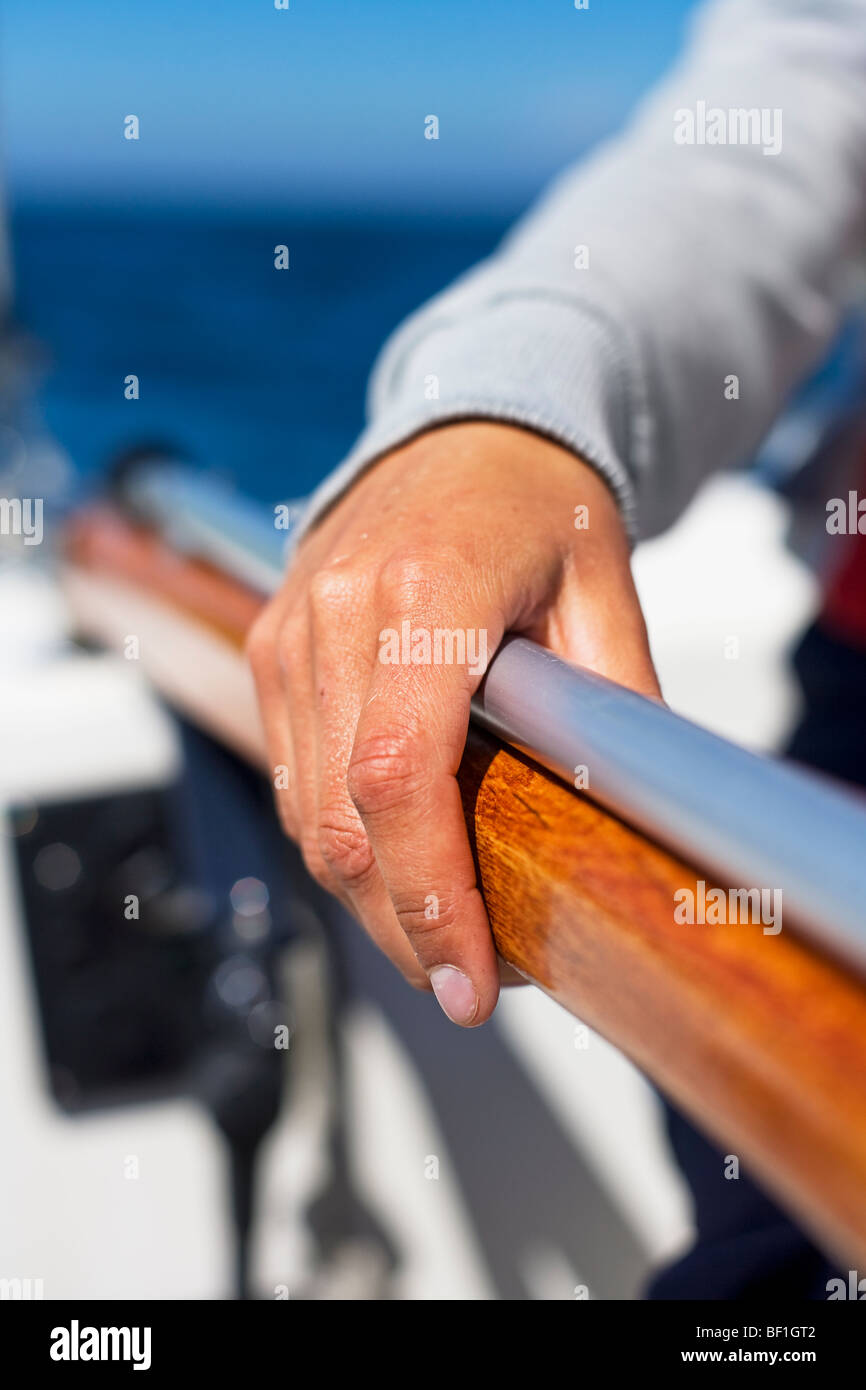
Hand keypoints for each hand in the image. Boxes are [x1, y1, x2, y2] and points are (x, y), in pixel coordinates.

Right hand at [247, 422, 660, 1024]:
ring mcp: (289, 631)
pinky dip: (337, 840)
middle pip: (341, 818)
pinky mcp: (270, 649)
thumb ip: (615, 706)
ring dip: (368, 895)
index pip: (398, 774)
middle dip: (401, 924)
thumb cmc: (538, 508)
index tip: (473, 981)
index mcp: (425, 592)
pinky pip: (291, 776)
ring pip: (305, 812)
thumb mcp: (605, 592)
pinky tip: (393, 868)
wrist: (458, 435)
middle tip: (468, 986)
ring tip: (441, 940)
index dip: (429, 895)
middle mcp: (334, 611)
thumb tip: (632, 824)